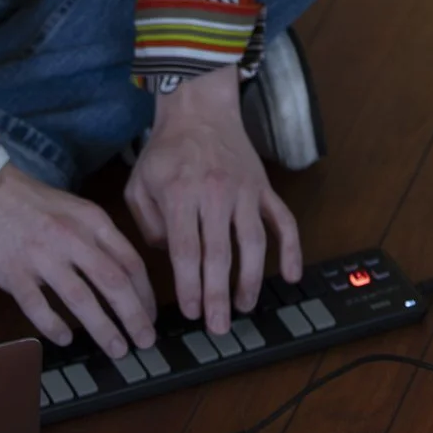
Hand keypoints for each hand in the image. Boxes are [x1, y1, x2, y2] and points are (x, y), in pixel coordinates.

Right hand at [0, 163, 157, 359]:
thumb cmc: (30, 200)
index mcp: (90, 220)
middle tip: (145, 341)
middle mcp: (71, 237)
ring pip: (81, 299)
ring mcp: (41, 256)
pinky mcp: (14, 273)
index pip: (130, 261)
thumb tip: (123, 275)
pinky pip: (39, 307)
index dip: (146, 294)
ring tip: (117, 349)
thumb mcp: (73, 207)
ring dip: (103, 329)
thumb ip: (97, 236)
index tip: (151, 315)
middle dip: (134, 316)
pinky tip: (65, 339)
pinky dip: (54, 327)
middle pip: (113, 282)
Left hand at [124, 65, 301, 334]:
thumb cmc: (167, 149)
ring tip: (245, 306)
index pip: (187, 251)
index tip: (190, 312)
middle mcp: (215, 193)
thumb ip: (148, 224)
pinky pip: (283, 221)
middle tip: (219, 326)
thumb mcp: (141, 183)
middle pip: (220, 254)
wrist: (199, 106)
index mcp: (181, 194)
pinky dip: (292, 249)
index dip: (190, 286)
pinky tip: (291, 276)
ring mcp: (244, 191)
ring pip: (254, 243)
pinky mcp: (263, 187)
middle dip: (219, 296)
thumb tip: (168, 258)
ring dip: (251, 280)